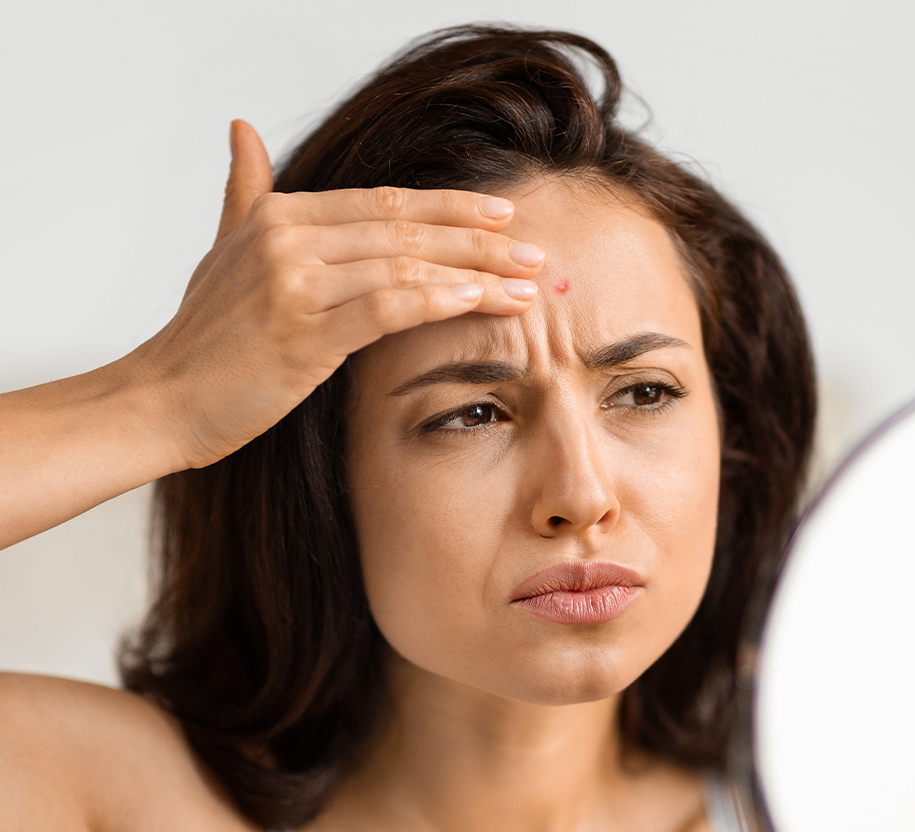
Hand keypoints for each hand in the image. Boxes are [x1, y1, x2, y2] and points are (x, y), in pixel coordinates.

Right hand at [132, 120, 544, 469]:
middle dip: (479, 240)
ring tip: (524, 285)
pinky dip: (436, 300)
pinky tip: (479, 301)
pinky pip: (387, 307)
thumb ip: (245, 192)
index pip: (384, 203)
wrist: (162, 399)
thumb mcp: (223, 250)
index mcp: (279, 214)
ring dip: (475, 274)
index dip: (448, 207)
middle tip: (533, 250)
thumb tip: (243, 131)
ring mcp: (294, 281)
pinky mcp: (303, 331)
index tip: (499, 216)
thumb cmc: (203, 337)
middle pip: (406, 229)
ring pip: (406, 264)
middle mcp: (288, 236)